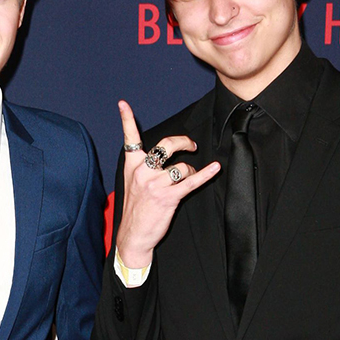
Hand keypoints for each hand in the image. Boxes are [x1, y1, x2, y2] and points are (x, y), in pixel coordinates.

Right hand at [114, 101, 220, 268]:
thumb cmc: (136, 210)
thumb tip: (161, 156)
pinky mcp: (169, 196)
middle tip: (192, 145)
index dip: (126, 119)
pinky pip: (191, 181)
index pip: (129, 139)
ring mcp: (155, 183)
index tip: (124, 104)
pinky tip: (215, 168)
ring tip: (186, 179)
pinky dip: (205, 174)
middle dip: (183, 142)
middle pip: (166, 145)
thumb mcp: (132, 184)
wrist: (133, 235)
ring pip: (182, 166)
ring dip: (188, 171)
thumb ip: (143, 167)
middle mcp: (142, 171)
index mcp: (132, 166)